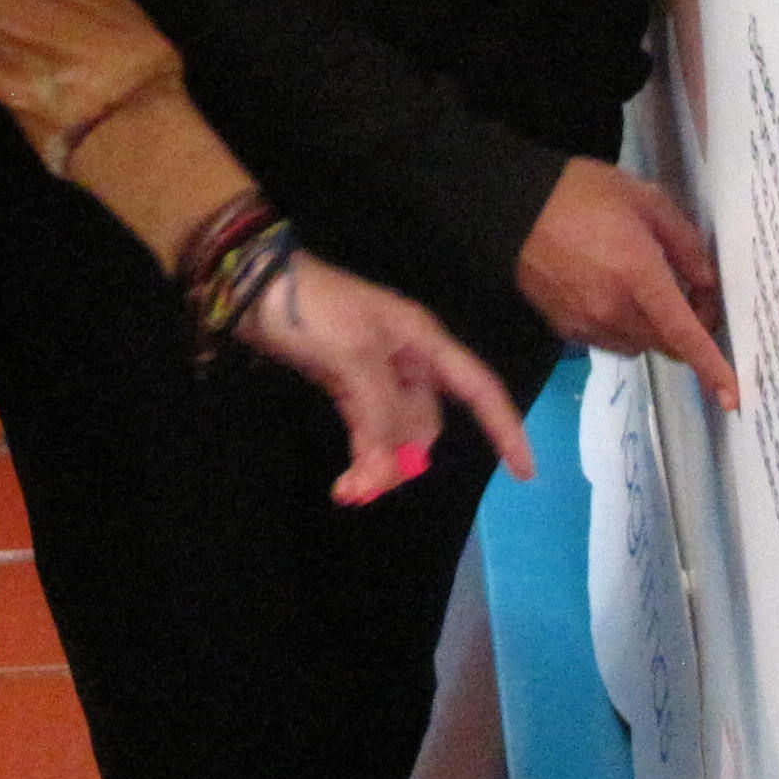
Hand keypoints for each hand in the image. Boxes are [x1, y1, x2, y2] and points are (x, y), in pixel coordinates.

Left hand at [234, 252, 535, 504]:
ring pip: (397, 435)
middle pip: (429, 424)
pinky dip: (363, 457)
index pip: (479, 388)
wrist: (255, 288)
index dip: (505, 428)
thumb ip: (379, 414)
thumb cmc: (314, 309)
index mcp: (424, 342)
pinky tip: (347, 481)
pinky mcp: (347, 388)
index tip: (524, 473)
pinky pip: (369, 432)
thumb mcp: (353, 356)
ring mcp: (377, 376)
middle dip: (406, 460)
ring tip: (347, 490)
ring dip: (379, 465)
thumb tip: (392, 470)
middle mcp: (409, 361)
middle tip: (365, 487)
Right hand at [516, 161, 738, 412]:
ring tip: (646, 289)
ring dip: (656, 329)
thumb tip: (706, 284)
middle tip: (693, 293)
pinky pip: (613, 341)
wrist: (512, 209)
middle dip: (689, 329)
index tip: (731, 396)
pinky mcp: (568, 331)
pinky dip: (627, 327)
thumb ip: (685, 243)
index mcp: (639, 275)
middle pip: (667, 345)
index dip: (710, 365)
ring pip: (641, 345)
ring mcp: (588, 325)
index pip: (683, 333)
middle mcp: (614, 310)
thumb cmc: (583, 195)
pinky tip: (615, 294)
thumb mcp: (646, 200)